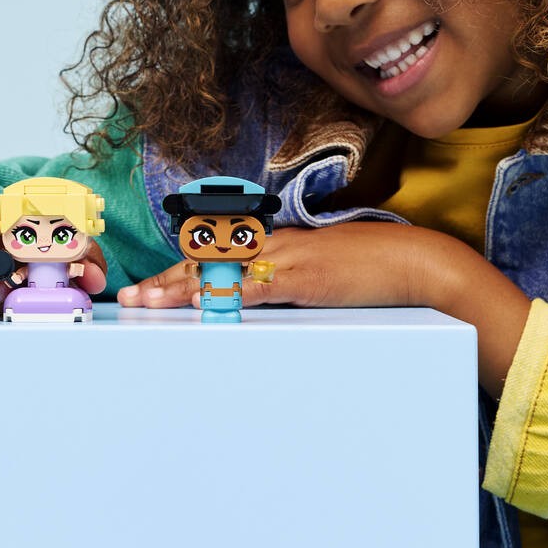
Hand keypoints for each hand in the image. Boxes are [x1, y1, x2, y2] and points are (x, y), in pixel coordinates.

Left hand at [116, 220, 534, 385]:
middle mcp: (277, 244)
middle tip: (131, 294)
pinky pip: (254, 288)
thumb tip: (266, 296)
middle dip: (167, 279)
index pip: (221, 254)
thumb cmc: (377, 269)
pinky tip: (200, 305)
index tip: (151, 285)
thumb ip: (293, 280)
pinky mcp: (303, 278)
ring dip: (181, 288)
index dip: (182, 270)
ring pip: (222, 270)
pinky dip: (223, 297)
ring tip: (147, 301)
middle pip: (210, 259)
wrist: (416, 263)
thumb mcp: (327, 273)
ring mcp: (288, 258)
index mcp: (281, 242)